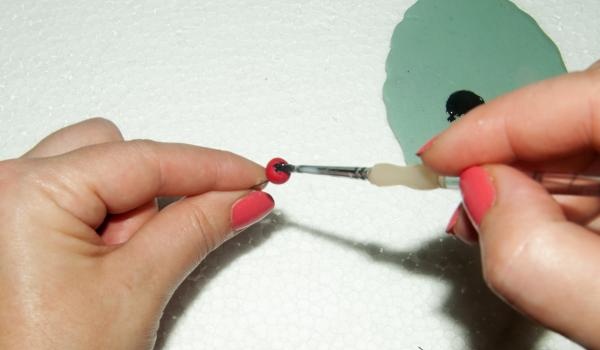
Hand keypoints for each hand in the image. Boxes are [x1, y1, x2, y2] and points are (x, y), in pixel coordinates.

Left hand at [0, 118, 272, 348]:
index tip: (250, 176)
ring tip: (118, 269)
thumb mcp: (135, 290)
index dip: (210, 167)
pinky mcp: (17, 228)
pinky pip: (79, 195)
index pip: (145, 158)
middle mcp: (7, 187)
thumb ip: (194, 229)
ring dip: (130, 211)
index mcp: (27, 192)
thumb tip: (239, 199)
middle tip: (162, 246)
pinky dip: (109, 220)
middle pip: (117, 152)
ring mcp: (8, 207)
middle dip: (153, 197)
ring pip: (100, 171)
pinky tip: (105, 264)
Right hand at [420, 61, 599, 348]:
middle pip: (582, 115)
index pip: (587, 97)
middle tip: (465, 202)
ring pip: (590, 145)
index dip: (496, 125)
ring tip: (491, 224)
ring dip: (530, 184)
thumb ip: (542, 260)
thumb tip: (484, 198)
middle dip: (509, 161)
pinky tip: (535, 225)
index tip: (439, 156)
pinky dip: (561, 200)